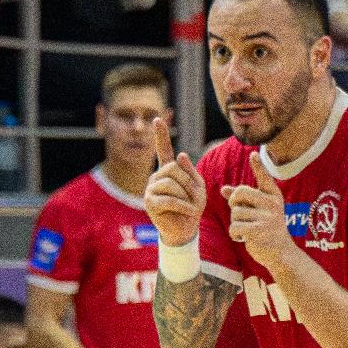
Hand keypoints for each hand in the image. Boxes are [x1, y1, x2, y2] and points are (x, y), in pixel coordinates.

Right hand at [145, 119, 206, 246]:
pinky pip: (169, 198)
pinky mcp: (149, 202)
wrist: (186, 229)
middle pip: (173, 169)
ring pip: (171, 184)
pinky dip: (182, 206)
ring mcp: (151, 188)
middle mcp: (157, 176)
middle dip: (189, 183)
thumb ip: (191, 172)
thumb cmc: (192, 207)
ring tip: (190, 207)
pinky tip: (188, 211)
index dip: (161, 135)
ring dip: (186, 196)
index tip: (157, 119)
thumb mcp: (198, 188)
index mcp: (169, 170)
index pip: (164, 150)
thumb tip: (180, 154)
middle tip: (196, 198)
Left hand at [222, 153, 292, 267]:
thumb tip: (223, 188)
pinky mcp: (258, 231)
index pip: (264, 178)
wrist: (281, 253)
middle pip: (240, 192)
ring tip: (246, 230)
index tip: (253, 153)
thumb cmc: (267, 230)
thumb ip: (242, 200)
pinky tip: (243, 238)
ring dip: (235, 223)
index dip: (258, 166)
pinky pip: (234, 227)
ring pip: (235, 212)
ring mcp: (266, 217)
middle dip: (233, 202)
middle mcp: (272, 204)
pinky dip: (234, 234)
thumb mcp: (258, 212)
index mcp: (273, 197)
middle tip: (238, 212)